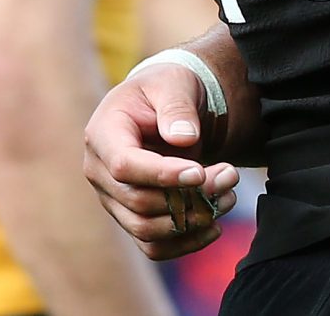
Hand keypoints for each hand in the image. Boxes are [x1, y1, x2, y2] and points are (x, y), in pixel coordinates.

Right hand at [82, 65, 241, 261]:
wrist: (166, 107)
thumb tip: (183, 139)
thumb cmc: (166, 89)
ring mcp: (113, 199)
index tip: (200, 171)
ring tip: (228, 196)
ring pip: (145, 229)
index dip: (161, 174)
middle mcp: (100, 172)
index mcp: (103, 134)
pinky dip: (184, 243)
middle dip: (188, 195)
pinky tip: (214, 225)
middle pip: (138, 201)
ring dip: (191, 220)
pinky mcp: (131, 217)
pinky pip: (152, 246)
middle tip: (230, 175)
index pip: (123, 165)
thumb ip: (177, 107)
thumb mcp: (173, 83)